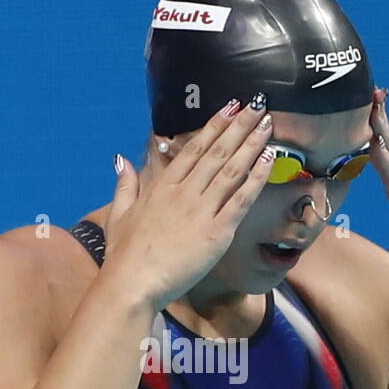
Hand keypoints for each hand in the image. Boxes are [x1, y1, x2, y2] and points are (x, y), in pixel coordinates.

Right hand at [103, 98, 275, 309]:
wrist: (132, 282)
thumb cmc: (124, 254)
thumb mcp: (119, 213)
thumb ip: (125, 184)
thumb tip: (121, 159)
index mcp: (162, 187)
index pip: (194, 149)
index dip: (214, 126)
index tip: (230, 107)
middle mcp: (184, 192)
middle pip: (217, 153)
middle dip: (239, 126)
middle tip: (258, 105)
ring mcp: (201, 211)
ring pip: (232, 170)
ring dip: (252, 144)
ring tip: (268, 124)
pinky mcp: (216, 232)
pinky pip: (241, 200)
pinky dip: (257, 178)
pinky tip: (269, 160)